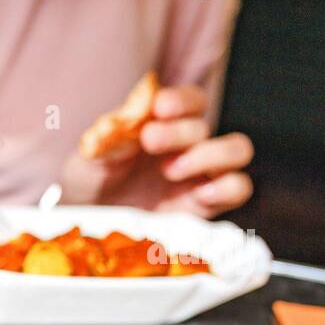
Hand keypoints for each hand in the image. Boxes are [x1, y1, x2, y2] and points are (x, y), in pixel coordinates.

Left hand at [62, 84, 253, 217]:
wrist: (89, 224)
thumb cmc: (91, 183)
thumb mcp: (87, 161)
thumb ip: (105, 141)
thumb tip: (122, 123)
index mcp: (164, 124)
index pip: (190, 100)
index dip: (181, 100)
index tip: (159, 107)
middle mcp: (187, 146)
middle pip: (206, 126)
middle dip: (180, 132)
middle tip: (150, 142)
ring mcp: (199, 175)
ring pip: (237, 150)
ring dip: (209, 155)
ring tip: (170, 171)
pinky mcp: (206, 206)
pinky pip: (237, 189)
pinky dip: (227, 187)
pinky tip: (199, 194)